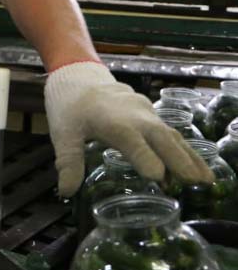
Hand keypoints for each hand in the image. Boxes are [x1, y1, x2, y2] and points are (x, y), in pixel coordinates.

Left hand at [44, 61, 213, 197]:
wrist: (78, 77)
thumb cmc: (69, 107)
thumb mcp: (63, 134)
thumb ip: (68, 162)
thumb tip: (66, 192)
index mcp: (115, 123)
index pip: (135, 145)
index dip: (147, 161)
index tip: (159, 179)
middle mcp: (136, 117)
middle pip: (162, 139)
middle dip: (180, 161)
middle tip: (196, 183)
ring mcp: (146, 113)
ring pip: (172, 135)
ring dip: (189, 156)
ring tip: (205, 179)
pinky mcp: (150, 113)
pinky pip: (170, 131)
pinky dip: (183, 148)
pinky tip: (193, 165)